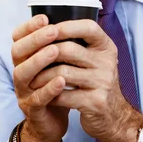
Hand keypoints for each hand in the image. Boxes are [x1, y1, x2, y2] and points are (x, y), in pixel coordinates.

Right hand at [11, 14, 68, 141]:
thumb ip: (56, 45)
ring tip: (55, 51)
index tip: (44, 17)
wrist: (52, 121)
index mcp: (24, 58)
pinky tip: (61, 80)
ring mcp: (23, 91)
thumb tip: (71, 20)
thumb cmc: (54, 86)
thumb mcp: (53, 64)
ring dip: (38, 60)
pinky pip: (37, 98)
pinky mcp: (32, 109)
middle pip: (17, 52)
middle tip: (53, 30)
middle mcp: (19, 71)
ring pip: (22, 73)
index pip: (18, 37)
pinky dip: (48, 88)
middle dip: (35, 39)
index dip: (28, 27)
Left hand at [30, 19, 142, 141]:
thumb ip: (78, 43)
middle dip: (44, 53)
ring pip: (62, 72)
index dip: (66, 26)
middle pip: (69, 49)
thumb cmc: (96, 82)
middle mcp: (107, 62)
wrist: (114, 116)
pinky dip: (49, 94)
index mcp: (106, 47)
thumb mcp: (95, 59)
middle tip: (29, 58)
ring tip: (32, 78)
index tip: (47, 28)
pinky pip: (64, 94)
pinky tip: (43, 94)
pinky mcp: (95, 102)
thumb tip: (46, 26)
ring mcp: (103, 82)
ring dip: (42, 76)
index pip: (89, 27)